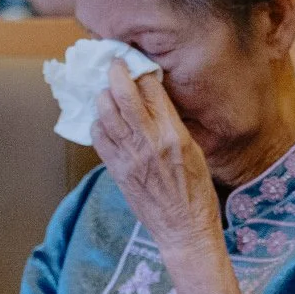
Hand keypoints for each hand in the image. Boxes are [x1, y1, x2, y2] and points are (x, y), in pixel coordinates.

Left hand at [93, 61, 222, 257]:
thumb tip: (158, 105)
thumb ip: (174, 128)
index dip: (143, 73)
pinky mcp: (116, 169)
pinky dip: (98, 123)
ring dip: (104, 95)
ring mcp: (129, 155)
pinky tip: (104, 121)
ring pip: (105, 111)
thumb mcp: (195, 154)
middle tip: (114, 63)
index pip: (153, 91)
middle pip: (123, 94)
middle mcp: (149, 141)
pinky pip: (98, 136)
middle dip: (116, 72)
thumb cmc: (197, 194)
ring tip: (107, 91)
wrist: (184, 230)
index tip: (138, 65)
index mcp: (175, 134)